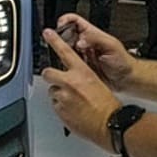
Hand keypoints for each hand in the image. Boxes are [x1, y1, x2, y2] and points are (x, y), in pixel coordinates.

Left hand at [40, 27, 120, 150]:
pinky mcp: (59, 110)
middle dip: (50, 76)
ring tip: (72, 102)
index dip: (54, 41)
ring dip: (59, 95)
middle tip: (58, 81)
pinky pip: (55, 106)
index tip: (48, 33)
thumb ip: (82, 77)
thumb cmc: (107, 105)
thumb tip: (75, 77)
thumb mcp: (97, 82)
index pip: (65, 52)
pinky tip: (72, 110)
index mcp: (82, 72)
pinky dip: (61, 107)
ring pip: (52, 92)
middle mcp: (69, 82)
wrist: (108, 123)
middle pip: (48, 73)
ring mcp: (63, 97)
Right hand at [52, 14, 135, 91]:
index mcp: (92, 34)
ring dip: (61, 52)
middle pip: (65, 35)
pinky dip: (63, 64)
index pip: (74, 21)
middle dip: (60, 38)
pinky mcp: (79, 67)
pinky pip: (67, 63)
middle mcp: (84, 43)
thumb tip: (80, 41)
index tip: (60, 25)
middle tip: (59, 44)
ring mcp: (81, 55)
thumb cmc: (123, 61)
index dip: (65, 20)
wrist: (126, 79)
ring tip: (62, 55)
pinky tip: (66, 66)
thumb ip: (96, 40)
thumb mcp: (112, 46)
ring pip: (64, 49)